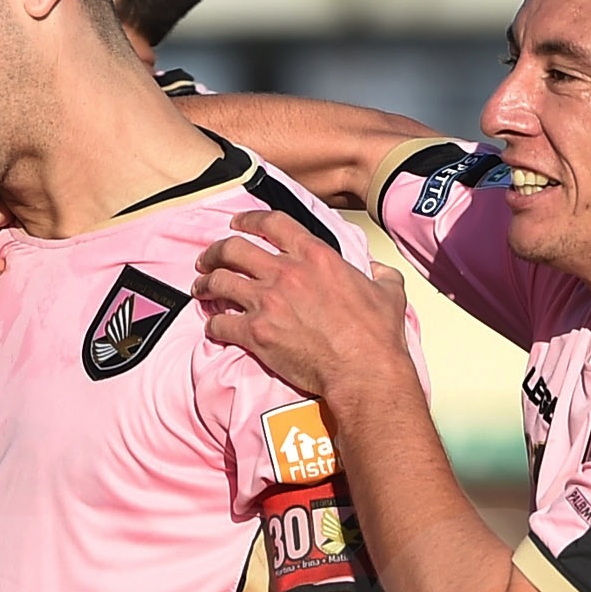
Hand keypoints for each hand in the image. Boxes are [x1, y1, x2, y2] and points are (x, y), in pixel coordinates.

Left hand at [193, 209, 410, 396]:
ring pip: (219, 281)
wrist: (364, 371)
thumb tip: (378, 270)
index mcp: (315, 256)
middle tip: (208, 259)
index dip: (249, 220)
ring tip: (201, 289)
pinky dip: (213, 323)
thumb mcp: (389, 293)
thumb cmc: (376, 337)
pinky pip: (220, 322)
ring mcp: (267, 301)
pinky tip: (214, 326)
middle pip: (233, 248)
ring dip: (206, 284)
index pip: (272, 224)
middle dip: (215, 252)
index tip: (237, 224)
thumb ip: (381, 275)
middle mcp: (286, 272)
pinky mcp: (256, 332)